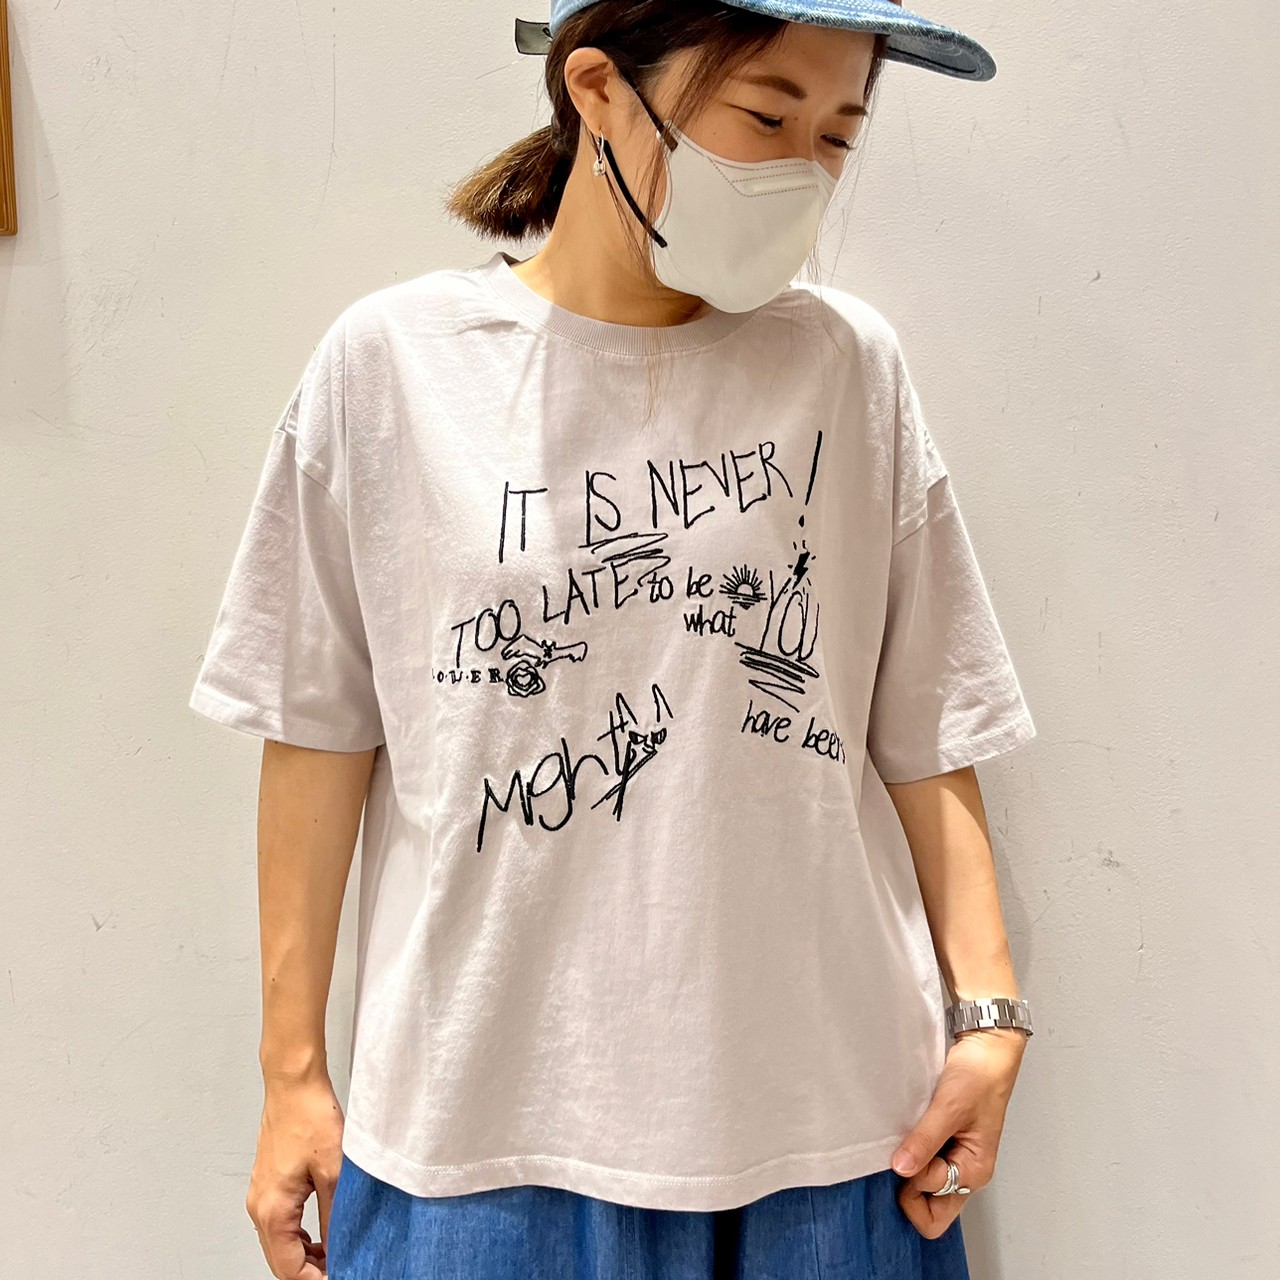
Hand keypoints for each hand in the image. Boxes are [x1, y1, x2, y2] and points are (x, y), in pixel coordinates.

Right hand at [245, 1071, 345, 1278]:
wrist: (294, 1084)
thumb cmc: (310, 1117)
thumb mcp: (334, 1172)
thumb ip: (335, 1217)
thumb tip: (340, 1249)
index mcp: (273, 1210)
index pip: (289, 1268)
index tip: (340, 1276)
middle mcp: (259, 1207)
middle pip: (280, 1260)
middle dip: (309, 1270)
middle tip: (341, 1267)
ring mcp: (260, 1195)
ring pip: (278, 1243)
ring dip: (304, 1254)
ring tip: (335, 1254)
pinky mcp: (267, 1183)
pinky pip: (279, 1223)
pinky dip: (298, 1235)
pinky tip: (321, 1232)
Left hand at [890, 1028, 1027, 1238]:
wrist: (985, 1048)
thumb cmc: (978, 1076)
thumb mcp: (949, 1107)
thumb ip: (925, 1140)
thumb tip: (901, 1169)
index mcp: (974, 1171)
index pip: (934, 1203)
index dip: (914, 1180)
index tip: (905, 1154)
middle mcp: (965, 1172)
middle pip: (933, 1210)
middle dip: (910, 1194)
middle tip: (898, 1158)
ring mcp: (954, 1159)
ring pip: (926, 1189)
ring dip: (909, 1171)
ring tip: (902, 1142)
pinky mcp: (944, 1143)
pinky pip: (924, 1164)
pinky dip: (911, 1156)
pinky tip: (904, 1136)